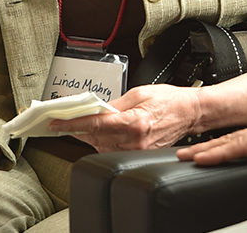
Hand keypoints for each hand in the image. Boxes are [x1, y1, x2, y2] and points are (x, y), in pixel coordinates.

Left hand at [52, 84, 202, 150]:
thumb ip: (114, 103)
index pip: (95, 125)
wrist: (192, 112)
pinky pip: (112, 149)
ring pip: (100, 145)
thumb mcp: (140, 92)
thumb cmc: (171, 100)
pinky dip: (102, 140)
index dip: (72, 124)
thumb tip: (93, 109)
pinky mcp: (139, 154)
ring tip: (86, 123)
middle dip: (78, 128)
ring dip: (89, 134)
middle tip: (65, 120)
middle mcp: (135, 139)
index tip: (55, 123)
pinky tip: (102, 132)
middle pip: (94, 137)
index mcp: (135, 121)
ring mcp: (137, 150)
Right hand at [177, 87, 246, 203]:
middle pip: (233, 139)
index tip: (196, 159)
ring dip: (218, 145)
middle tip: (182, 156)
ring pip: (240, 137)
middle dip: (207, 148)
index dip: (218, 154)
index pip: (241, 144)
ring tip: (197, 153)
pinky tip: (231, 150)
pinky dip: (235, 144)